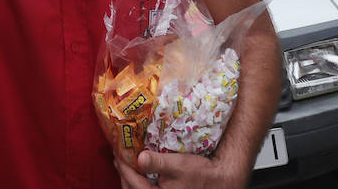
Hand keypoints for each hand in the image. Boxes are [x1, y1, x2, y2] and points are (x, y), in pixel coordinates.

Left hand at [113, 150, 243, 188]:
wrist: (220, 181)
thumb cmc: (201, 174)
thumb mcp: (179, 165)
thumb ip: (158, 162)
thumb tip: (140, 158)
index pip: (132, 181)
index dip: (122, 166)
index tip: (117, 153)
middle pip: (131, 188)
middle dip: (123, 173)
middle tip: (119, 157)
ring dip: (131, 178)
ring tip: (127, 164)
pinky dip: (140, 182)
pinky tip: (142, 172)